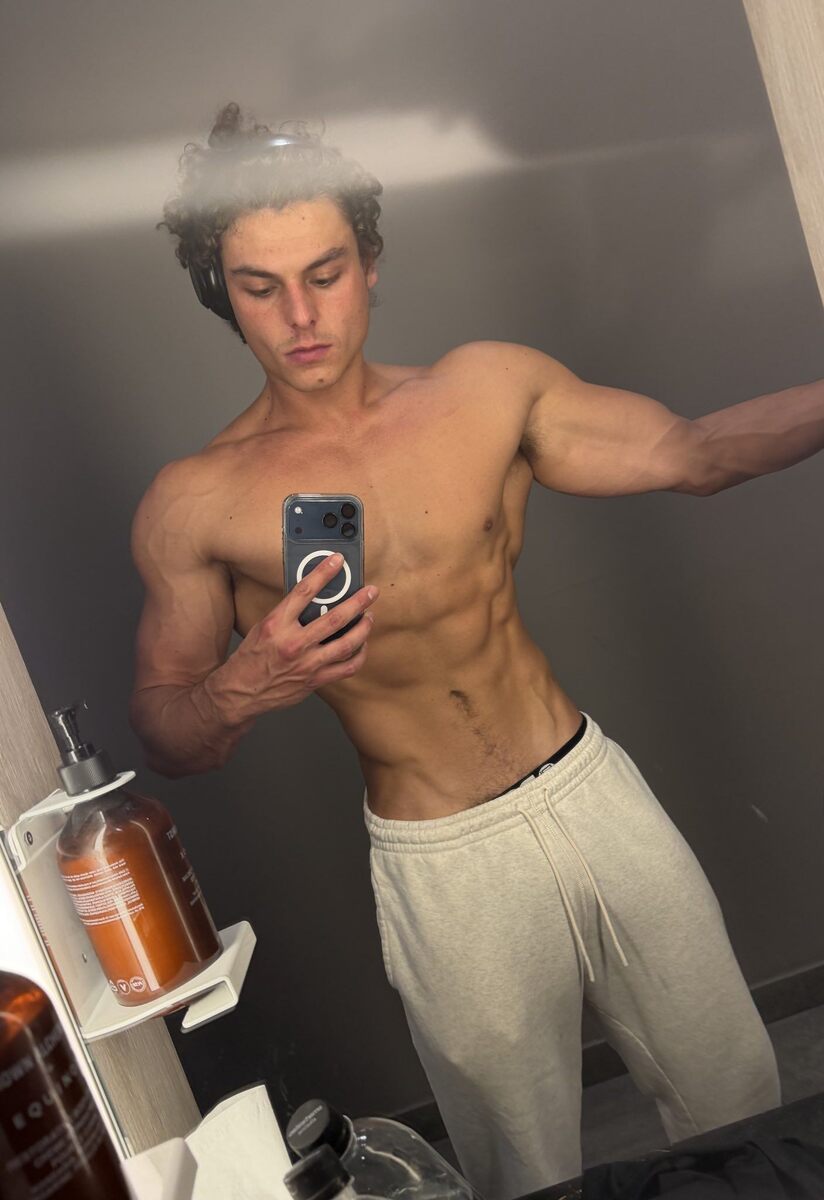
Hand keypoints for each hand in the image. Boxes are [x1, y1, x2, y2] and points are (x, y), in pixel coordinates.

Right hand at [210, 552, 378, 720]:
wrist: (240, 693)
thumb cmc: (250, 659)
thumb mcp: (262, 627)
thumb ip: (287, 615)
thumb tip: (313, 599)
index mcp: (276, 625)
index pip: (304, 591)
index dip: (323, 573)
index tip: (337, 561)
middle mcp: (293, 643)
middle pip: (335, 618)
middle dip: (358, 602)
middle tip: (371, 592)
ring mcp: (306, 664)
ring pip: (347, 643)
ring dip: (363, 627)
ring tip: (369, 617)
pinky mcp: (315, 680)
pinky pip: (347, 668)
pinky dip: (359, 655)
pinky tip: (361, 646)